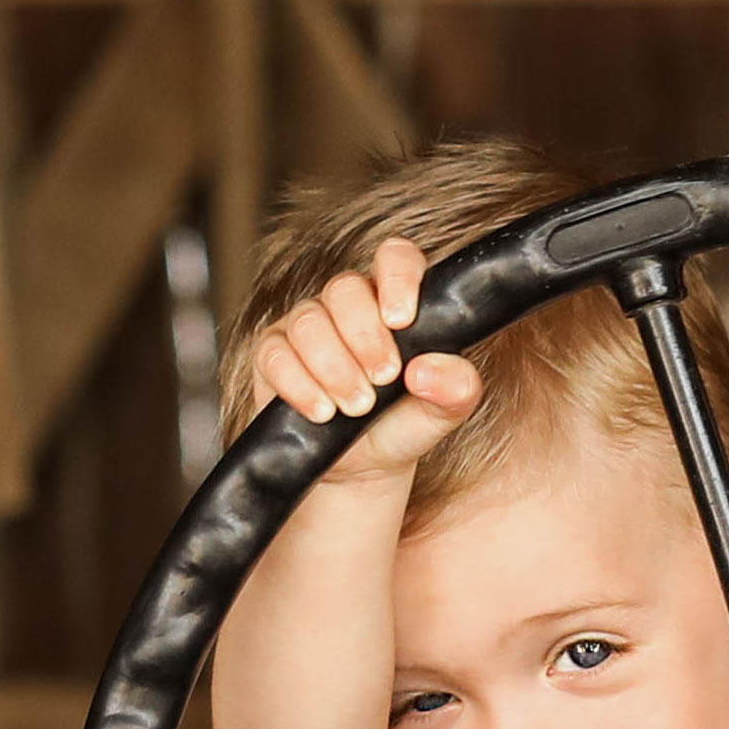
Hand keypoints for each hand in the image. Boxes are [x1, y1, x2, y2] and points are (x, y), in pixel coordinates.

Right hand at [239, 237, 478, 483]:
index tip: (401, 320)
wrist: (358, 471)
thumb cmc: (400, 427)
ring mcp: (306, 326)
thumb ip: (456, 389)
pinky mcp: (272, 354)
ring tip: (356, 406)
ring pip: (309, 322)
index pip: (395, 257)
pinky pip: (275, 354)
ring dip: (335, 367)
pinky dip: (299, 385)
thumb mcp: (441, 414)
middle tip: (383, 379)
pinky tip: (321, 411)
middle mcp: (348, 305)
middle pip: (345, 288)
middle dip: (365, 337)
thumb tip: (429, 370)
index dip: (397, 277)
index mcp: (394, 301)